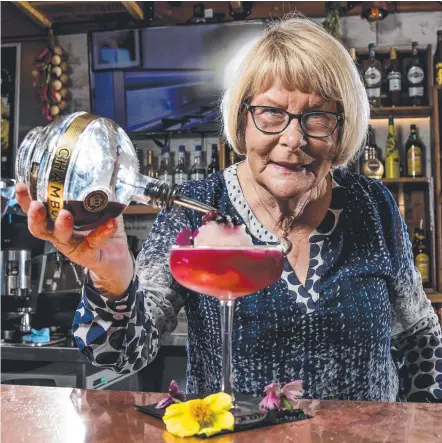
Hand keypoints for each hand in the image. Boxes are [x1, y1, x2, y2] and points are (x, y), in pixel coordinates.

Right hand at [15, 183, 133, 297]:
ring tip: (66, 214)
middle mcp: (61, 235)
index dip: (26, 200)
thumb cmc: (104, 233)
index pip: (37, 211)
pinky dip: (101, 232)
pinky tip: (110, 223)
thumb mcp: (100, 209)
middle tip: (38, 204)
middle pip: (40, 227)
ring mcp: (73, 246)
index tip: (22, 186)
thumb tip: (106, 168)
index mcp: (58, 222)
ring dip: (62, 226)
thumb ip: (100, 192)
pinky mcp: (88, 255)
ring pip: (61, 238)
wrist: (117, 259)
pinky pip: (92, 243)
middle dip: (35, 216)